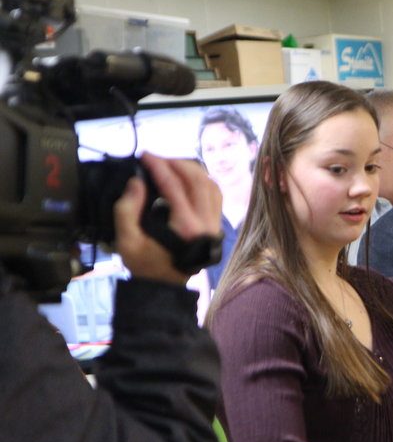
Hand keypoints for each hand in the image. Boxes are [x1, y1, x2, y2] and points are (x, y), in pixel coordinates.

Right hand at [114, 154, 221, 284]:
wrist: (166, 286)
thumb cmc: (144, 265)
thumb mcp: (127, 242)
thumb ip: (126, 211)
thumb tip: (137, 182)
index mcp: (185, 227)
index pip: (174, 186)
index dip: (159, 166)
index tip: (145, 156)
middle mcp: (205, 223)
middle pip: (197, 180)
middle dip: (176, 163)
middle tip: (157, 158)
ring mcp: (214, 223)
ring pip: (210, 184)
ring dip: (191, 169)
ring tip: (169, 164)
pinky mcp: (216, 224)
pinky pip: (215, 194)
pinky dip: (203, 180)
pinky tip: (187, 176)